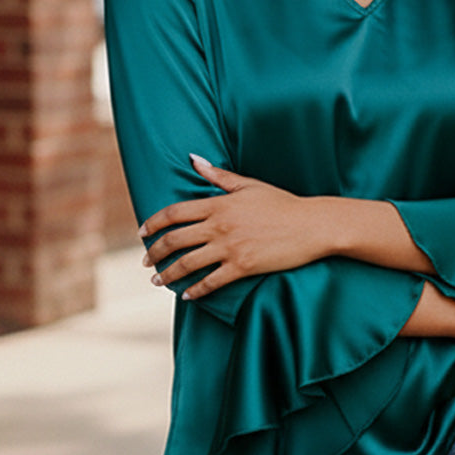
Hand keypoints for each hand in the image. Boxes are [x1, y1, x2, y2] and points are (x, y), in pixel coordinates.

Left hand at [140, 155, 327, 298]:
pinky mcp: (244, 266)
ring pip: (188, 263)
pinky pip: (212, 282)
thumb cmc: (282, 203)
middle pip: (175, 240)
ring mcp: (231, 247)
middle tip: (146, 262)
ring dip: (168, 275)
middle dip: (154, 252)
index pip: (175, 213)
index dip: (153, 223)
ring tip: (158, 282)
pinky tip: (188, 295)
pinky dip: (196, 291)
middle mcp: (220, 226)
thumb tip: (193, 159)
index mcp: (219, 204)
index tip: (142, 233)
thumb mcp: (249, 185)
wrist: (312, 225)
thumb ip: (218, 176)